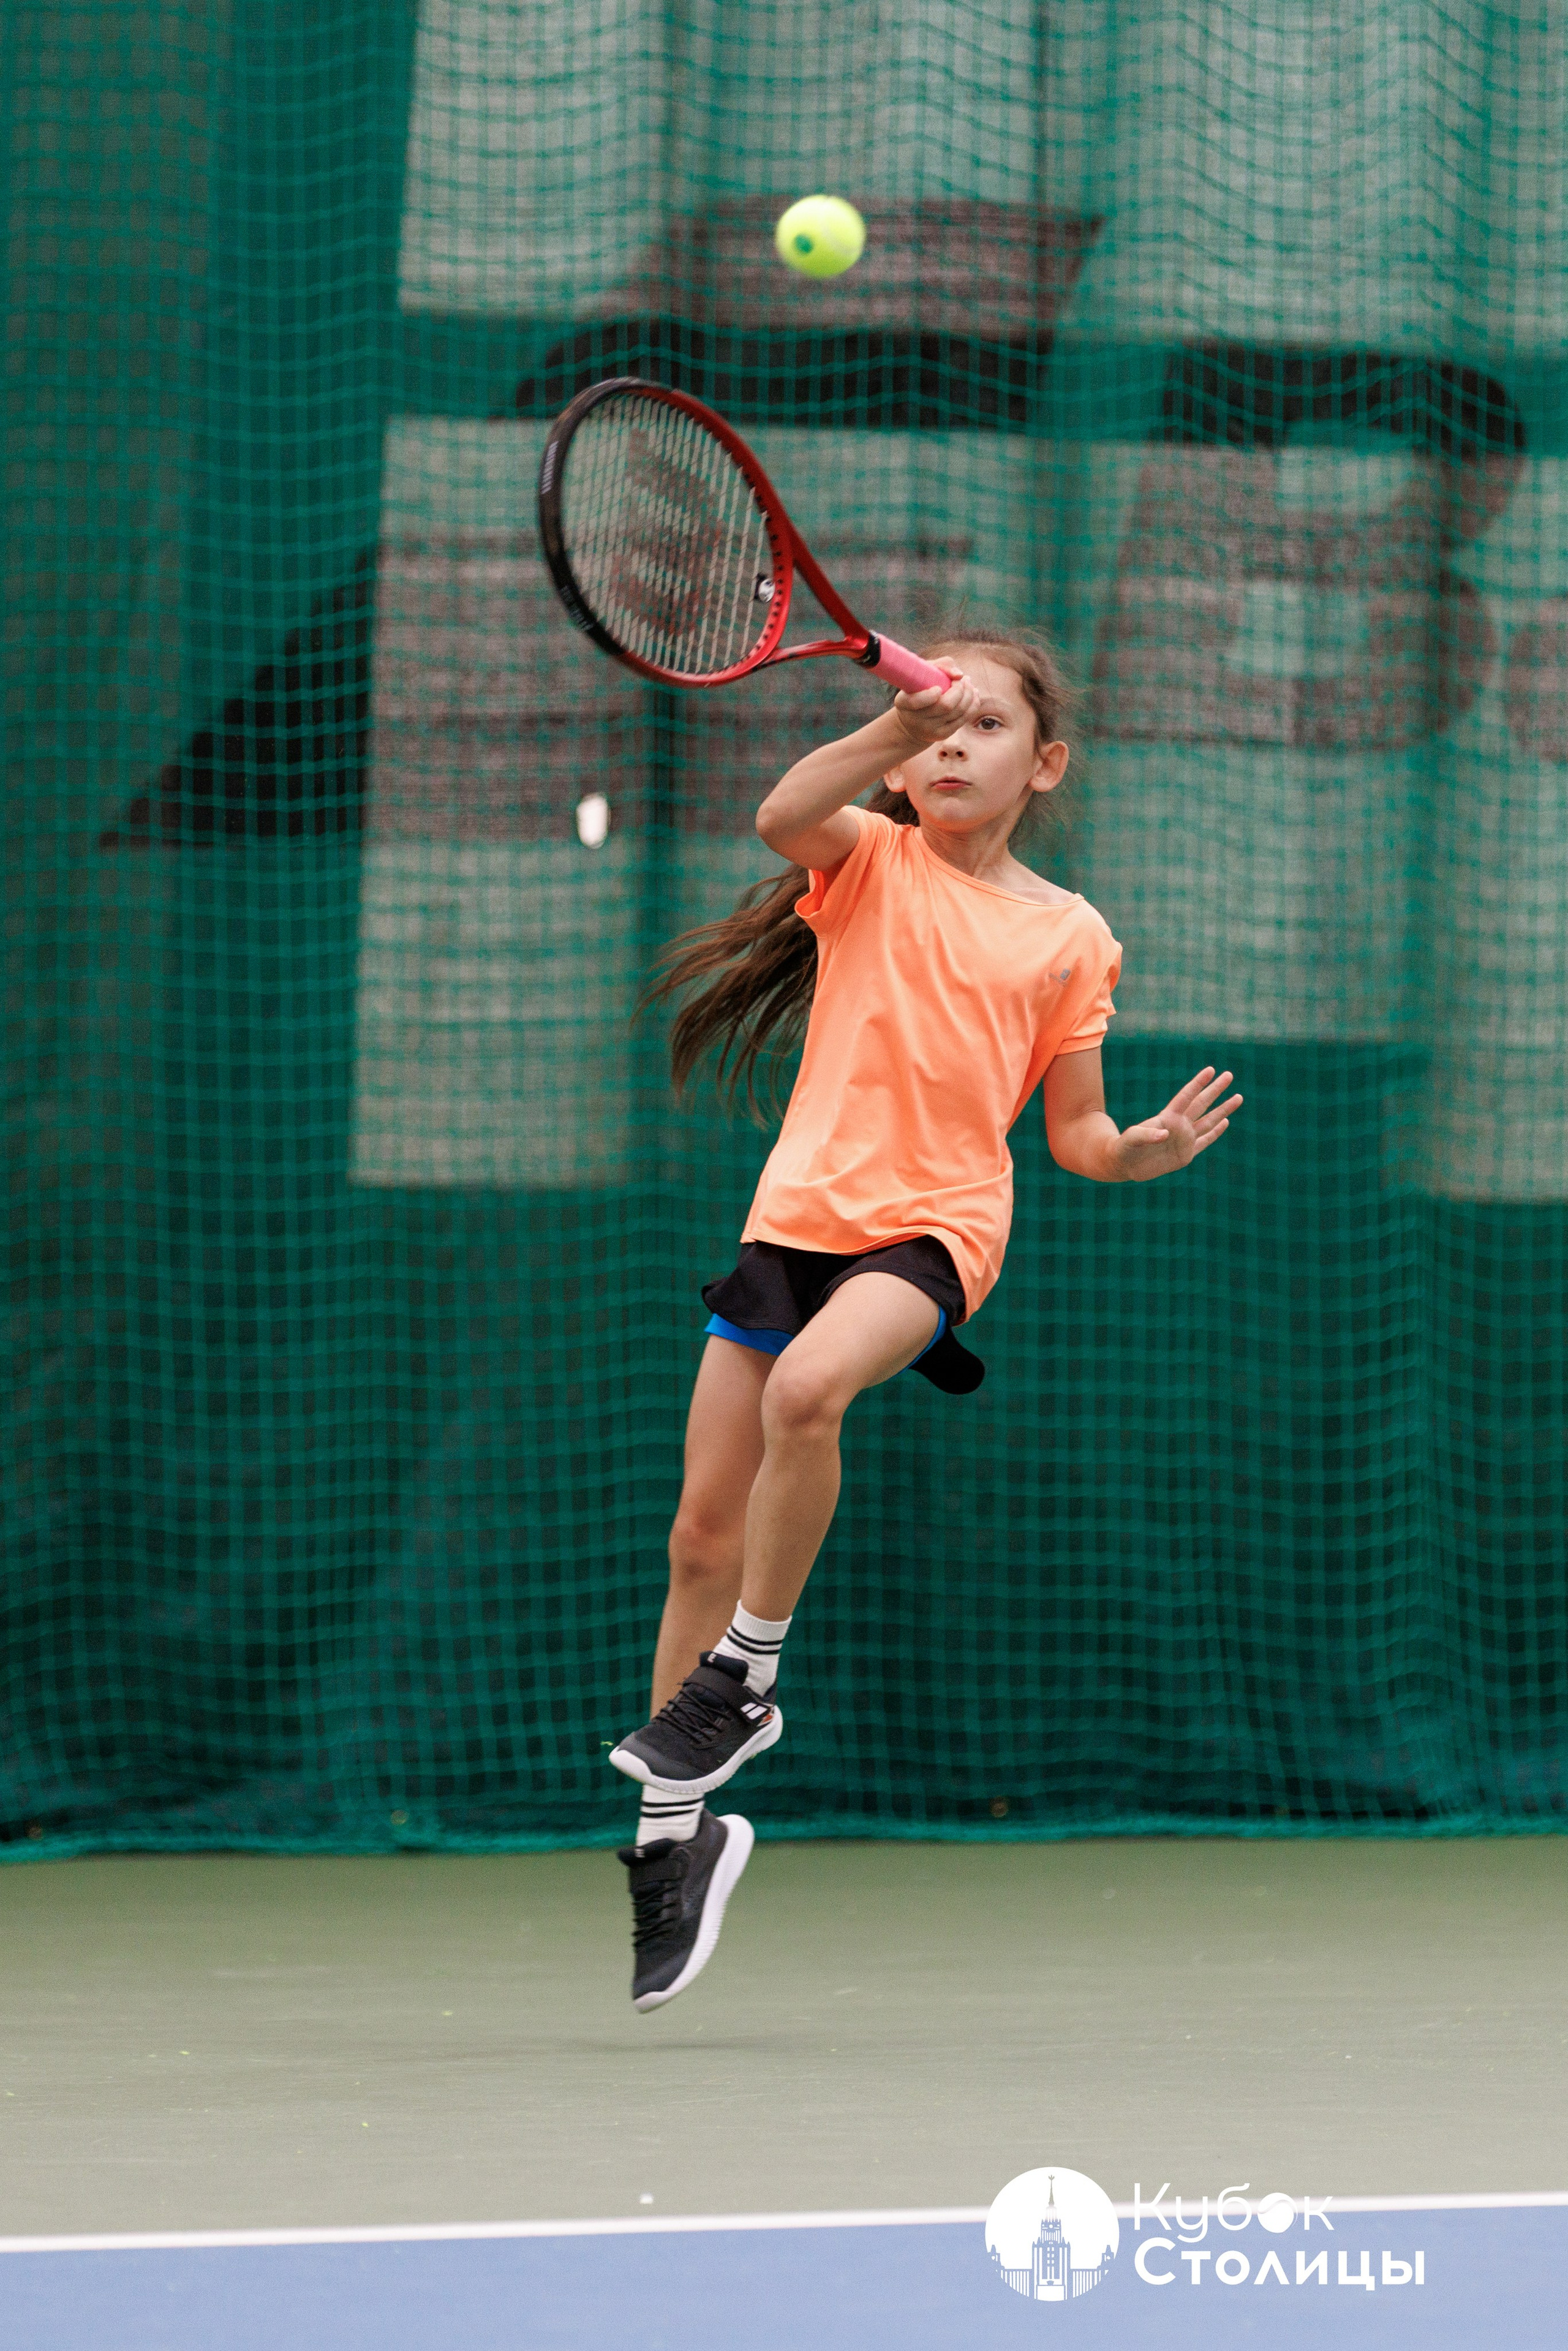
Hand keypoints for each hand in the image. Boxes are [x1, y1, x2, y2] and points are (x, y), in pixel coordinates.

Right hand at [890, 661, 977, 750]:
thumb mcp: (921, 674)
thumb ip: (940, 666)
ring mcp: (930, 730)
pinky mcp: (942, 735)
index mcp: (903, 703)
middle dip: (959, 689)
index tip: (938, 688)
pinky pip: (964, 719)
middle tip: (963, 679)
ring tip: (969, 683)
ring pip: (958, 711)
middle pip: (945, 705)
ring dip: (969, 694)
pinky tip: (974, 694)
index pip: (916, 701)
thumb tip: (959, 675)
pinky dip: (973, 705)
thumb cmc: (919, 689)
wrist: (912, 722)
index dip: (930, 695)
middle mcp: (915, 719)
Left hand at [1116, 1067, 1241, 1180]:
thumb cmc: (1125, 1147)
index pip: (1186, 1097)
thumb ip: (1146, 1135)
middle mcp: (1179, 1125)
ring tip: (1238, 1097)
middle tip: (1229, 1075)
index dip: (1198, 1084)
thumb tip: (1164, 1134)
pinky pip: (1205, 1141)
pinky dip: (1216, 1132)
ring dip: (1223, 1110)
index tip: (1210, 1070)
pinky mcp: (1186, 1154)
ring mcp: (1184, 1139)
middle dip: (1215, 1090)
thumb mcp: (1132, 1139)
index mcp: (1167, 1117)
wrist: (1125, 1165)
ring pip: (1209, 1121)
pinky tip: (1225, 1122)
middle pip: (1202, 1104)